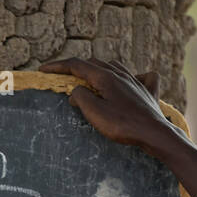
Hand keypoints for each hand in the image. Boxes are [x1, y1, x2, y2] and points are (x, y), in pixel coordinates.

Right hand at [39, 57, 173, 157]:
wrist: (153, 133)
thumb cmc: (122, 125)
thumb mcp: (95, 113)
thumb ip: (81, 97)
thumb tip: (75, 91)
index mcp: (104, 76)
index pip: (76, 65)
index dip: (58, 66)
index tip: (43, 69)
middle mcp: (120, 73)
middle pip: (94, 63)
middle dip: (77, 68)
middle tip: (64, 76)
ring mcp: (135, 80)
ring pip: (114, 66)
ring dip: (99, 70)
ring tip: (91, 78)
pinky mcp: (147, 91)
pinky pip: (142, 76)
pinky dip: (134, 75)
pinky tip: (134, 79)